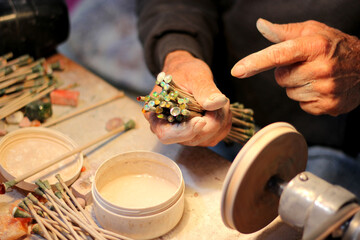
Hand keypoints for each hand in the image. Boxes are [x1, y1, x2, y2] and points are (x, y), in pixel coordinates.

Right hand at [144, 50, 231, 145]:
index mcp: (156, 115)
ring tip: (219, 100)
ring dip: (220, 121)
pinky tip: (221, 108)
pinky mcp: (198, 135)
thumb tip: (217, 103)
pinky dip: (223, 123)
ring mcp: (184, 134)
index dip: (186, 131)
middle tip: (221, 101)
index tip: (202, 120)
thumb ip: (204, 90)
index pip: (167, 134)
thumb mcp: (194, 75)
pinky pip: (215, 136)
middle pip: (191, 138)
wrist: (187, 73)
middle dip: (211, 122)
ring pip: (207, 139)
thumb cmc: (185, 72)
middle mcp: (168, 129)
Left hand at [231, 18, 359, 115]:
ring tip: (315, 76)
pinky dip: (307, 98)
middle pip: (281, 78)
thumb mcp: (312, 32)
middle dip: (288, 73)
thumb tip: (260, 25)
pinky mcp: (329, 106)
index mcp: (314, 46)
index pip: (278, 55)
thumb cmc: (335, 46)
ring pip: (290, 93)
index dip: (255, 62)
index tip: (237, 70)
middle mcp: (321, 68)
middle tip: (306, 66)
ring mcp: (326, 89)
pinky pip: (302, 105)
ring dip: (297, 86)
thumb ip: (284, 32)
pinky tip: (320, 88)